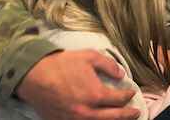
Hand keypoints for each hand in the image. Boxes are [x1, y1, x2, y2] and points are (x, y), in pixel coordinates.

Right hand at [16, 50, 140, 119]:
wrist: (33, 76)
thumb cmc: (61, 64)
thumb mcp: (89, 56)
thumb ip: (109, 65)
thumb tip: (121, 74)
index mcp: (95, 94)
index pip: (118, 99)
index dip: (127, 96)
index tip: (131, 92)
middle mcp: (87, 111)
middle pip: (113, 117)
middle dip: (127, 115)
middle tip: (136, 113)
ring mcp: (74, 119)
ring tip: (122, 119)